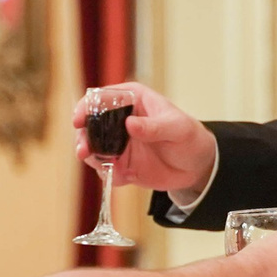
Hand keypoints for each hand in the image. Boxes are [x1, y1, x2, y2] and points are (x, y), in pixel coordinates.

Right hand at [70, 82, 217, 195]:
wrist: (198, 166)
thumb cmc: (190, 137)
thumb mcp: (177, 128)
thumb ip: (154, 127)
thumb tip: (130, 125)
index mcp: (131, 99)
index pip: (101, 98)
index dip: (86, 107)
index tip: (79, 120)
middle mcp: (120, 119)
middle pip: (89, 124)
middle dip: (82, 137)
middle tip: (84, 151)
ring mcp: (118, 143)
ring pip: (93, 148)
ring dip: (91, 158)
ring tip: (103, 166)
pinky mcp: (121, 164)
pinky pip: (107, 170)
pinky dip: (109, 175)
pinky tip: (122, 178)